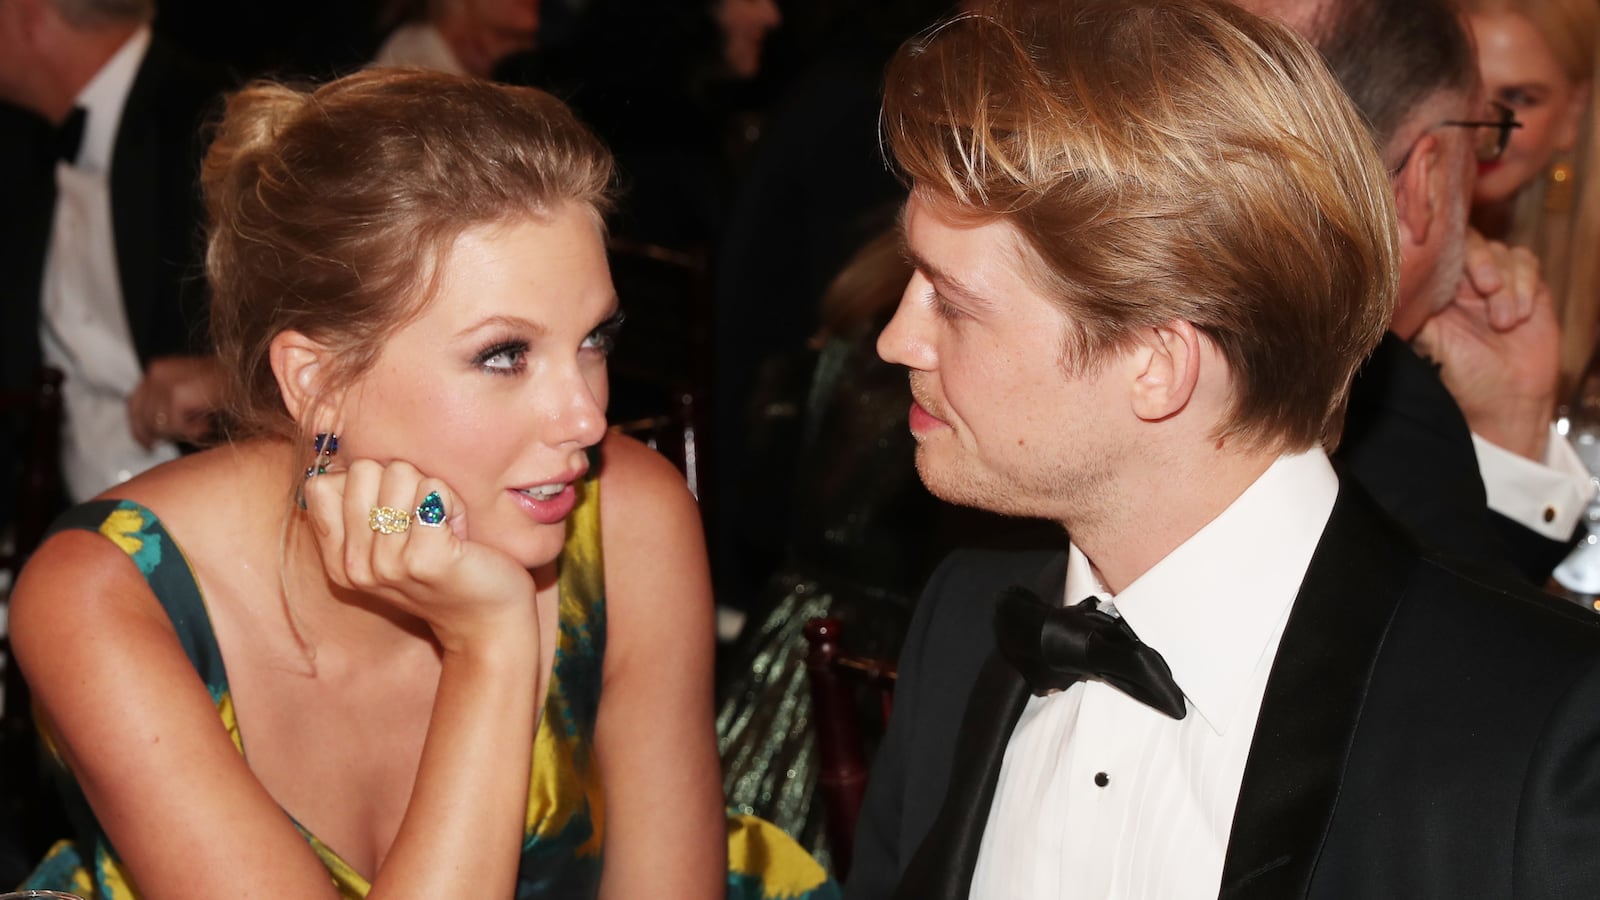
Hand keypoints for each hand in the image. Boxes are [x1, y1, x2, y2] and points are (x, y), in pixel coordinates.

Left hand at [126, 354, 224, 448]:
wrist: (259, 379)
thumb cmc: (232, 390)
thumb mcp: (194, 397)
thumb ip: (169, 408)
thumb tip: (154, 433)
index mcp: (159, 369)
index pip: (133, 404)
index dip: (138, 428)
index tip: (146, 444)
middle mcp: (157, 372)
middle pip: (144, 418)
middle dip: (164, 433)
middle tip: (189, 435)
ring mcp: (166, 382)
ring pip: (160, 426)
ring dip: (183, 431)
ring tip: (205, 424)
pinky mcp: (178, 394)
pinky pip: (175, 426)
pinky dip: (192, 430)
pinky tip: (207, 424)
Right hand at [302, 459, 538, 653]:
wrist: (487, 621)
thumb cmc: (443, 568)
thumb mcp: (387, 545)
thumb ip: (359, 509)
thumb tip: (340, 457)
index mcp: (338, 562)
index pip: (320, 485)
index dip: (365, 483)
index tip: (394, 515)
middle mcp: (354, 566)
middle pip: (363, 470)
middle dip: (403, 482)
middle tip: (424, 521)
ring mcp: (387, 564)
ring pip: (400, 473)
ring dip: (432, 493)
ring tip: (443, 528)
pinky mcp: (424, 558)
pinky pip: (433, 489)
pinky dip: (452, 501)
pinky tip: (458, 533)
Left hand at [1412, 230, 1559, 460]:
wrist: (1506, 400)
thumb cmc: (1462, 375)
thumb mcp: (1428, 339)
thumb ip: (1414, 308)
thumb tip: (1387, 281)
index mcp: (1434, 287)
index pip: (1437, 247)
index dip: (1447, 247)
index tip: (1450, 268)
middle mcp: (1463, 280)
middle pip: (1472, 240)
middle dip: (1482, 261)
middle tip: (1486, 289)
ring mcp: (1496, 281)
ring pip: (1503, 252)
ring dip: (1507, 285)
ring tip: (1503, 322)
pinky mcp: (1528, 287)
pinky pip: (1527, 263)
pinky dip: (1525, 286)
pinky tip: (1520, 316)